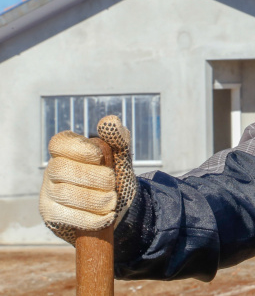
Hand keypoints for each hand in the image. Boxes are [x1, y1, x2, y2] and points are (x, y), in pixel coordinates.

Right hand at [39, 115, 137, 244]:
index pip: (59, 143)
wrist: (115, 207)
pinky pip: (65, 217)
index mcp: (66, 150)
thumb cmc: (114, 174)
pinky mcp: (51, 215)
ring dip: (95, 199)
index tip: (98, 156)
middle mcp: (52, 169)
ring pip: (64, 194)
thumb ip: (117, 138)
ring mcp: (48, 193)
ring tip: (112, 200)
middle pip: (61, 169)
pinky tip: (106, 216)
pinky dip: (91, 218)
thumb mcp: (120, 155)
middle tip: (112, 182)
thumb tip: (109, 121)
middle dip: (93, 177)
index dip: (78, 149)